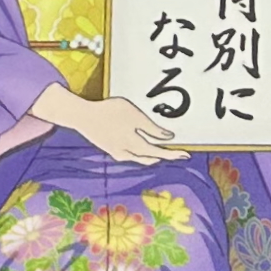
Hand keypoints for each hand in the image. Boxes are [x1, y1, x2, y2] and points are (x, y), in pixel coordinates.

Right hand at [70, 90, 188, 164]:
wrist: (85, 117)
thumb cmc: (111, 112)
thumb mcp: (135, 116)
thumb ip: (151, 129)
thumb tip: (168, 137)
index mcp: (134, 144)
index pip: (158, 152)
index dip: (173, 153)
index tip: (186, 155)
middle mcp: (127, 152)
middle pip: (151, 157)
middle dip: (165, 155)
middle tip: (179, 154)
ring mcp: (118, 152)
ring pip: (140, 159)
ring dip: (153, 157)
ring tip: (164, 154)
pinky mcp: (111, 149)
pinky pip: (131, 156)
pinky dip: (140, 156)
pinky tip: (142, 152)